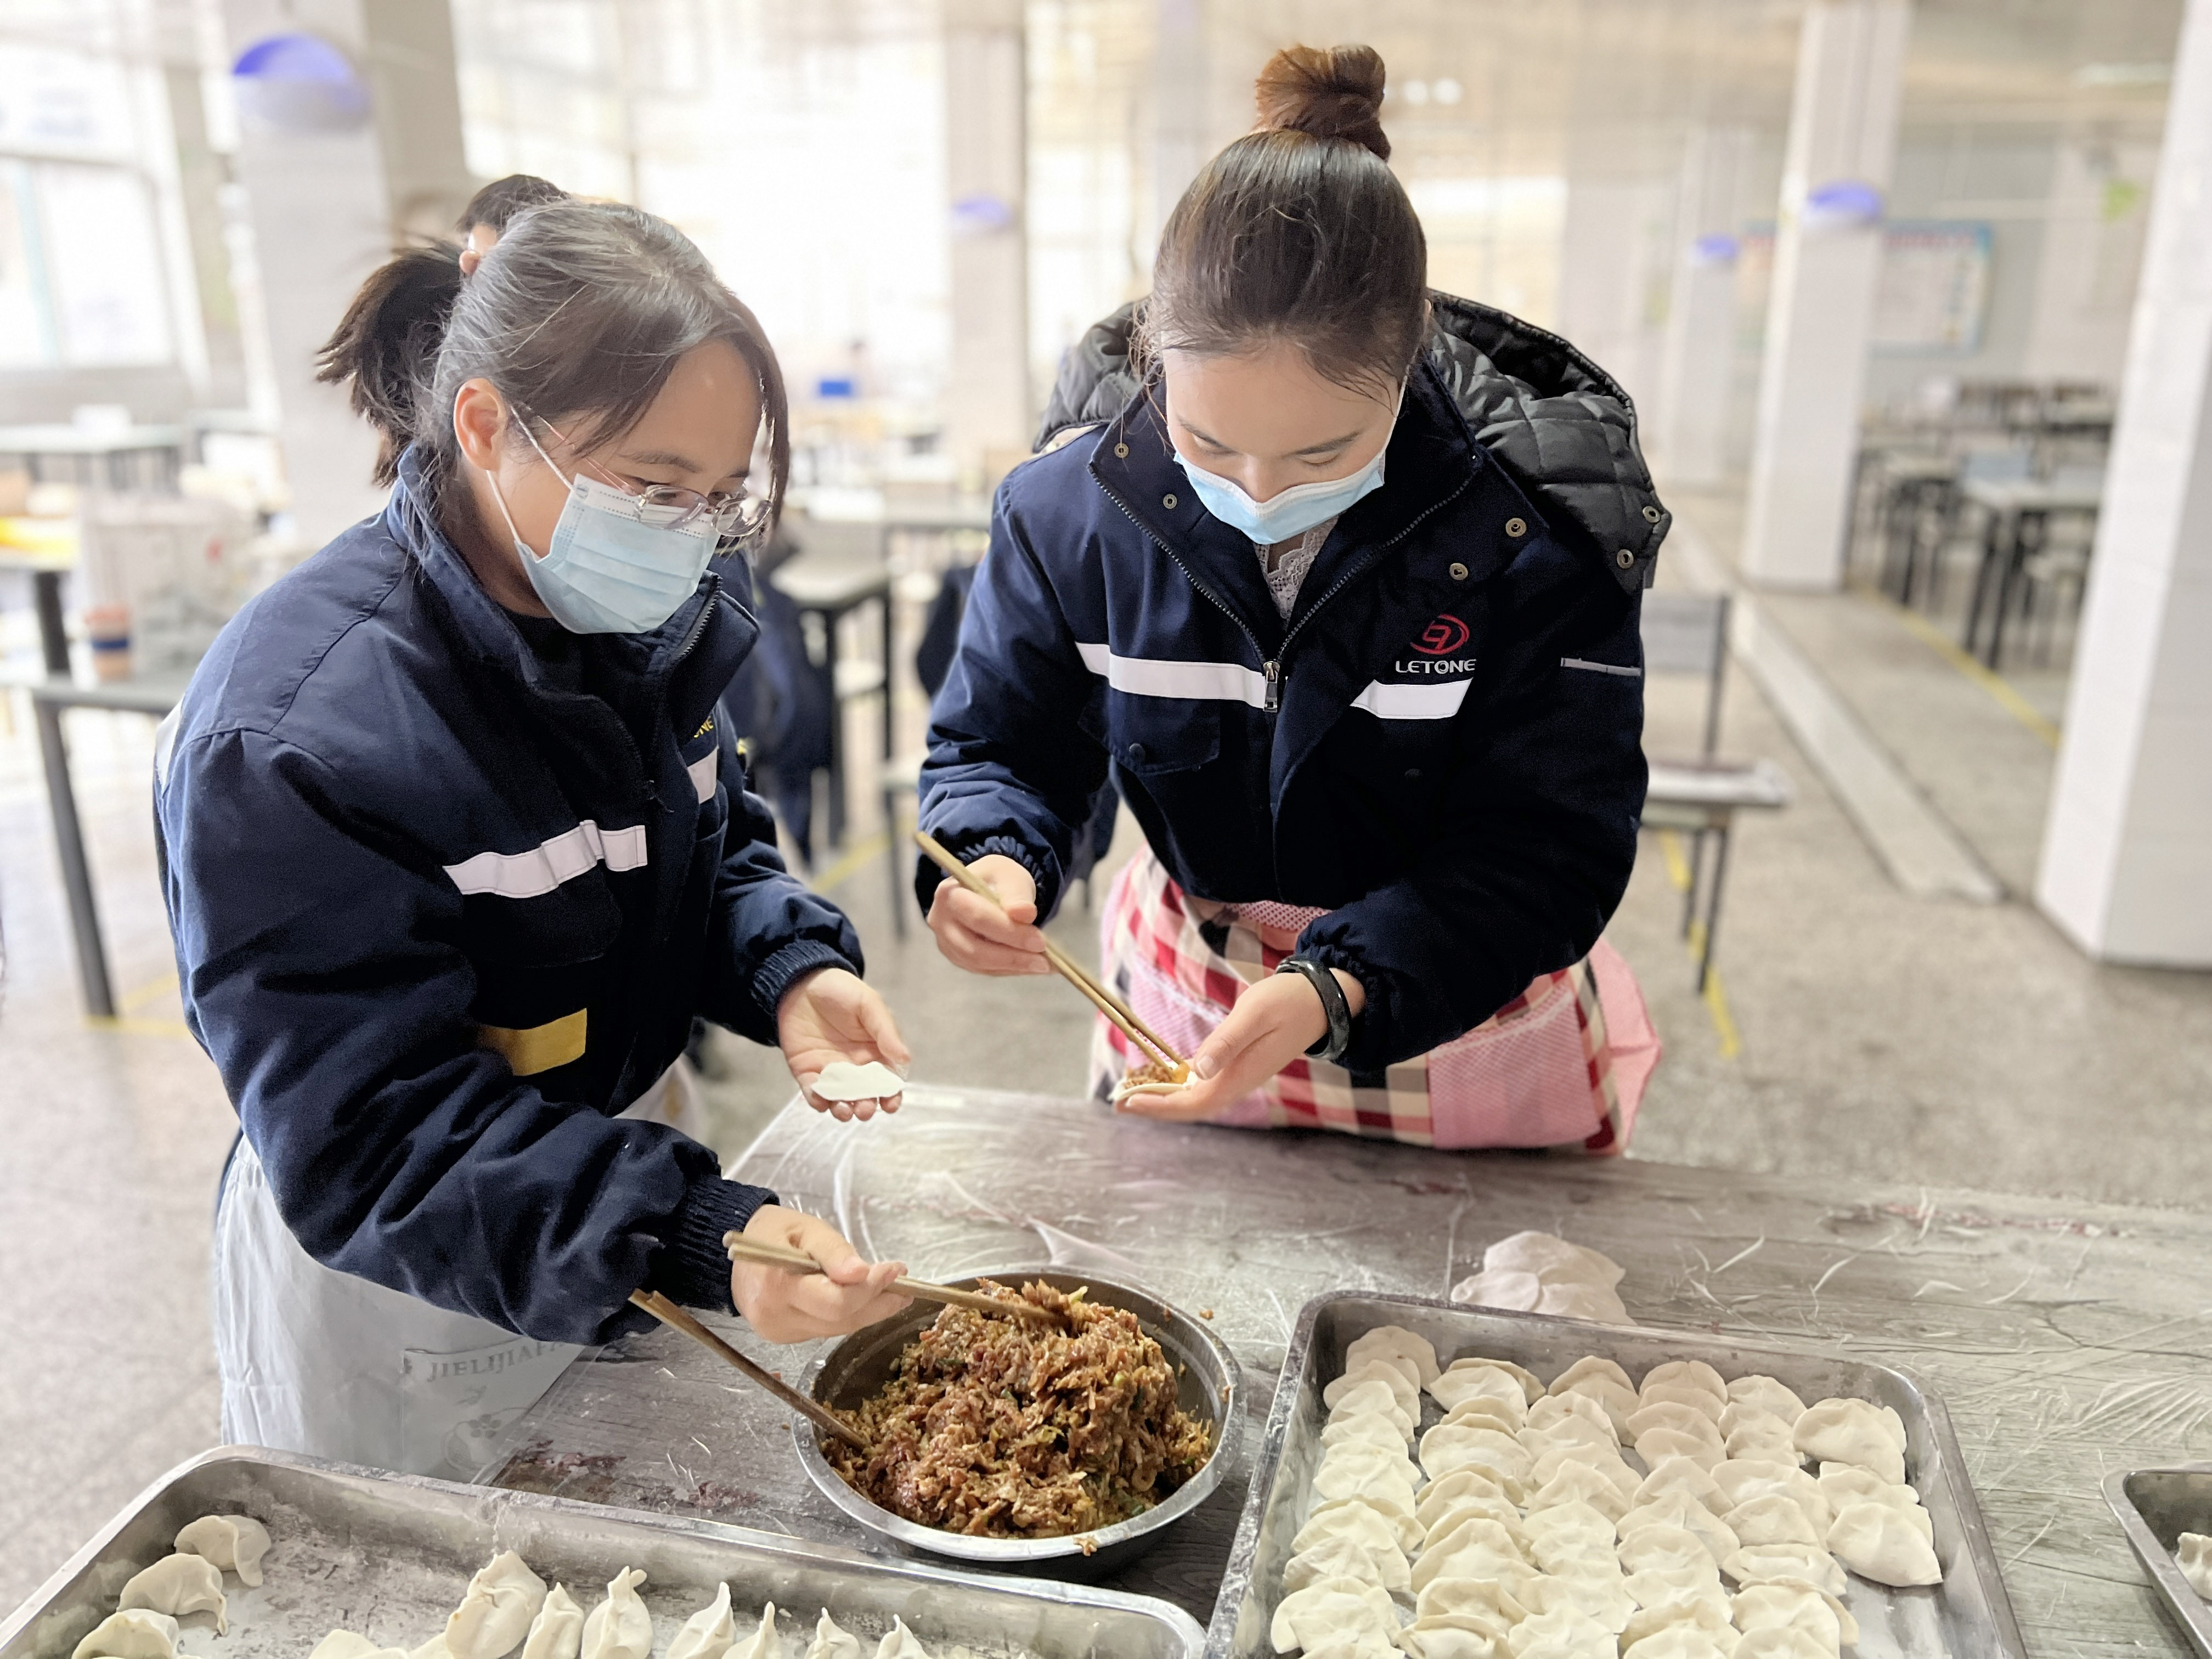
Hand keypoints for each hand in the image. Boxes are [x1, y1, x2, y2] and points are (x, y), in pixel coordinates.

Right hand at [729, 1204, 910, 1341]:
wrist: (738, 1253)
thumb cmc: (775, 1233)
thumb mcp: (807, 1229)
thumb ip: (834, 1252)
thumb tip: (861, 1273)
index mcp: (777, 1282)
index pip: (836, 1299)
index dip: (871, 1288)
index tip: (896, 1270)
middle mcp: (775, 1313)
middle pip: (840, 1319)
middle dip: (878, 1303)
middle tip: (904, 1285)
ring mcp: (778, 1330)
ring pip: (837, 1329)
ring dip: (869, 1311)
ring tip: (893, 1292)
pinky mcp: (782, 1337)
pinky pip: (826, 1330)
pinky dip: (848, 1316)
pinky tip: (863, 1301)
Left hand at [777, 967, 910, 1121]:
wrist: (801, 982)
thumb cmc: (841, 990)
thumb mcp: (869, 1004)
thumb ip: (886, 1031)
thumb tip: (905, 1060)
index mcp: (875, 1052)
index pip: (887, 1080)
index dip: (891, 1095)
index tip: (891, 1104)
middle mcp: (854, 1066)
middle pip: (864, 1095)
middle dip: (866, 1106)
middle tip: (865, 1109)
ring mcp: (830, 1071)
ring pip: (839, 1099)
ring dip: (843, 1109)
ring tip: (845, 1110)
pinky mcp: (806, 1071)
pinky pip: (813, 1091)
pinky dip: (817, 1100)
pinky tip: (821, 1100)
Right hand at [926, 854, 1051, 975]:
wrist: (986, 888)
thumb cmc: (997, 880)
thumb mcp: (1010, 876)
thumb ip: (1017, 894)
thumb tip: (1025, 914)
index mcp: (949, 894)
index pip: (978, 917)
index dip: (1009, 932)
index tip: (1040, 941)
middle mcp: (941, 921)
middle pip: (974, 947)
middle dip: (1012, 956)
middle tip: (1044, 960)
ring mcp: (946, 942)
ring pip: (979, 963)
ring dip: (1013, 967)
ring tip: (1043, 965)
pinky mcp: (957, 957)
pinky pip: (983, 969)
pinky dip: (1009, 969)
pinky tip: (1030, 966)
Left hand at [1119, 967, 1365, 1122]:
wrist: (1321, 1000)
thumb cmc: (1287, 1001)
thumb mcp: (1254, 1014)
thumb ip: (1226, 1041)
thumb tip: (1198, 1070)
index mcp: (1241, 1075)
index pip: (1194, 1102)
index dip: (1160, 1105)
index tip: (1130, 1100)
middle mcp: (1239, 1082)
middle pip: (1191, 1106)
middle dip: (1155, 1107)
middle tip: (1118, 1103)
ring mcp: (1240, 1075)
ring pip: (1196, 1097)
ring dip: (1164, 1098)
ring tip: (1131, 1094)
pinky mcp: (1240, 1066)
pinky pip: (1205, 1084)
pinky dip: (1179, 1085)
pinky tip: (1163, 1079)